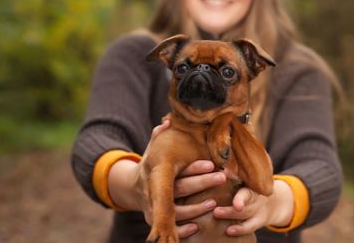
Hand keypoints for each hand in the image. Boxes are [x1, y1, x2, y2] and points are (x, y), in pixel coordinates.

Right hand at [135, 120, 226, 238]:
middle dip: (202, 184)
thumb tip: (167, 122)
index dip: (193, 168)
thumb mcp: (151, 150)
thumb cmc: (150, 165)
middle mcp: (154, 191)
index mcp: (156, 172)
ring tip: (214, 203)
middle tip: (222, 177)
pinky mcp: (156, 221)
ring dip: (196, 209)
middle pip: (180, 189)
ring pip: (176, 211)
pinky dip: (183, 230)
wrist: (132, 188)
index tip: (211, 164)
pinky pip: (170, 228)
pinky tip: (197, 227)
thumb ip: (159, 136)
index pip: (177, 170)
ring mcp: (154, 208)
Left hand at [212, 180, 293, 235]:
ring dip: (230, 213)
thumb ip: (236, 172)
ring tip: (216, 213)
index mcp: (252, 182)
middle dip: (234, 198)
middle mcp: (256, 195)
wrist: (274, 203)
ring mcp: (258, 209)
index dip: (236, 177)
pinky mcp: (258, 221)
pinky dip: (240, 229)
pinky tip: (228, 231)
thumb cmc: (252, 187)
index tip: (225, 173)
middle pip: (246, 196)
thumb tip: (218, 163)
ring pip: (245, 212)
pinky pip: (249, 226)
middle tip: (218, 199)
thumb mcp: (249, 177)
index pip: (246, 177)